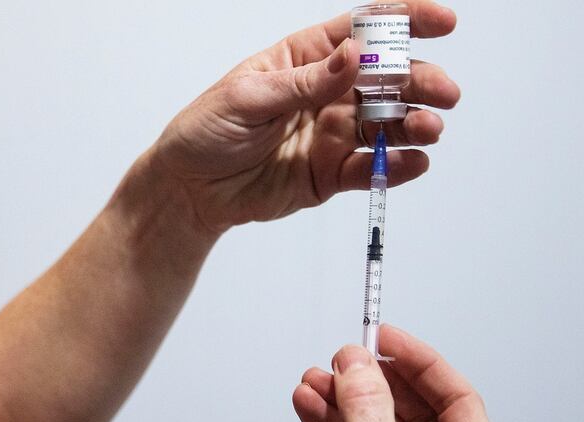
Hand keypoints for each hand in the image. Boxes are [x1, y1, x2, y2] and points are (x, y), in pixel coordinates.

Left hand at [146, 1, 458, 231]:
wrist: (188, 190)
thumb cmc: (206, 131)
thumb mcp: (247, 98)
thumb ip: (303, 82)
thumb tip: (353, 55)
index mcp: (306, 59)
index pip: (362, 31)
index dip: (405, 22)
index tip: (442, 21)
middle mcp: (327, 92)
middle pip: (387, 79)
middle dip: (419, 81)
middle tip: (443, 92)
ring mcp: (333, 133)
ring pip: (387, 124)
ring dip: (414, 124)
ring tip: (428, 128)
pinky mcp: (332, 173)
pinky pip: (371, 167)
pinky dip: (396, 166)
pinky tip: (414, 161)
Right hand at [292, 326, 512, 421]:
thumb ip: (366, 408)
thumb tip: (358, 363)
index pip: (456, 400)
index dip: (420, 362)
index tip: (386, 336)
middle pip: (410, 410)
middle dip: (372, 382)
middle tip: (344, 358)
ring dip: (343, 401)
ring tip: (317, 379)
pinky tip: (310, 403)